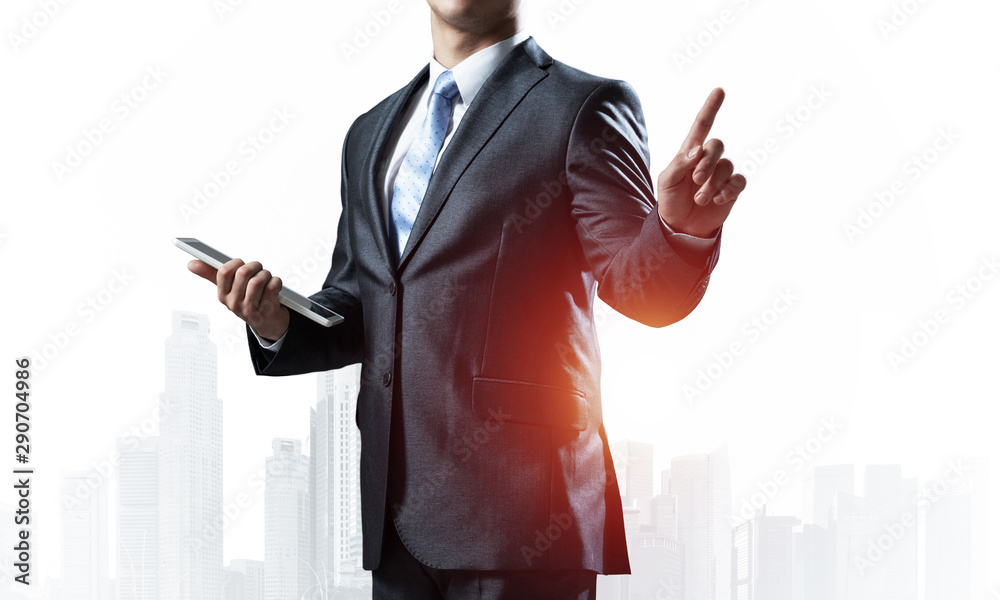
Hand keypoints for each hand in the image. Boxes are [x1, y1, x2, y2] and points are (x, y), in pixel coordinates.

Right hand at [188, 258, 289, 340]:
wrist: (266, 321)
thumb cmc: (246, 299)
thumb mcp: (228, 289)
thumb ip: (210, 274)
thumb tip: (191, 263)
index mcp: (223, 296)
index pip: (223, 272)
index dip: (235, 263)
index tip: (241, 263)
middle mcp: (234, 304)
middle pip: (243, 273)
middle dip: (254, 266)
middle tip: (258, 268)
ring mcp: (250, 309)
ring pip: (258, 280)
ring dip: (265, 274)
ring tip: (266, 277)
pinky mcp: (266, 309)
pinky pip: (272, 287)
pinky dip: (276, 281)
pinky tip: (274, 284)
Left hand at [657, 87, 746, 237]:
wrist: (681, 227)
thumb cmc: (671, 201)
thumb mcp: (667, 182)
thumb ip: (680, 163)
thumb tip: (698, 150)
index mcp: (690, 153)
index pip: (702, 126)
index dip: (711, 108)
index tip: (719, 90)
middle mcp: (708, 159)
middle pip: (717, 145)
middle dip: (706, 162)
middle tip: (695, 180)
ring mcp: (721, 173)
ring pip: (727, 166)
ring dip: (713, 184)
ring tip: (700, 199)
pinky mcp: (732, 189)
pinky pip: (739, 181)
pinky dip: (728, 190)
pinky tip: (718, 200)